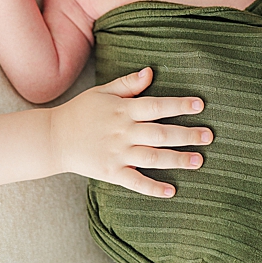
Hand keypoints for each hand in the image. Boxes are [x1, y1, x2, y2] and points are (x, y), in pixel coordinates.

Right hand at [49, 68, 212, 197]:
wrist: (52, 138)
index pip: (156, 106)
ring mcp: (117, 154)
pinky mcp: (111, 172)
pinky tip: (172, 191)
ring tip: (199, 161)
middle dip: (187, 135)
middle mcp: (123, 132)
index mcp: (123, 111)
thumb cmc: (81, 112)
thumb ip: (129, 84)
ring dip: (177, 160)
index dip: (178, 105)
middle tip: (209, 136)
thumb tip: (151, 71)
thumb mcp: (103, 92)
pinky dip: (152, 187)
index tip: (200, 105)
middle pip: (160, 133)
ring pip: (152, 158)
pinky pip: (134, 182)